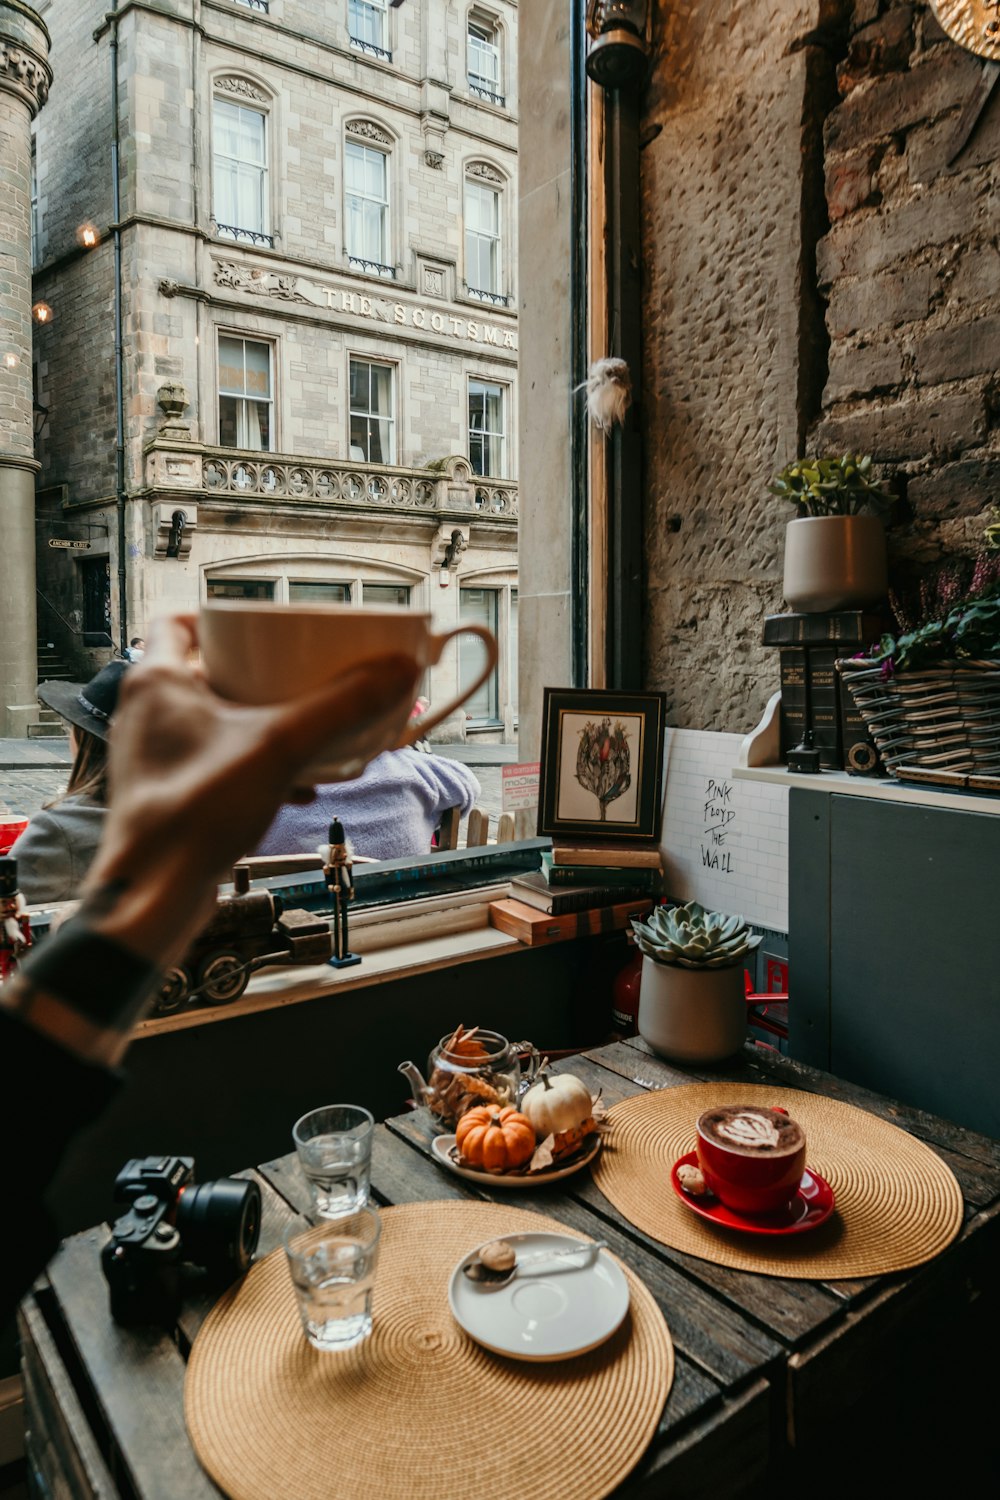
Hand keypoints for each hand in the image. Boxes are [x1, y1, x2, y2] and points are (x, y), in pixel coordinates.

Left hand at [81, 615, 420, 967]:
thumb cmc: (189, 819)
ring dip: (261, 724)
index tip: (260, 625)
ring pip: (214, 722)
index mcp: (156, 683)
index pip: (175, 620)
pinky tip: (295, 785)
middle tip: (297, 678)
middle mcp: (147, 715)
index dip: (218, 616)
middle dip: (258, 676)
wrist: (154, 896)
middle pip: (205, 671)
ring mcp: (155, 757)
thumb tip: (397, 672)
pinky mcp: (169, 794)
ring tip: (305, 734)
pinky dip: (254, 765)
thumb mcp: (281, 749)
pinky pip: (217, 763)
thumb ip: (342, 707)